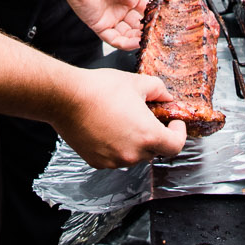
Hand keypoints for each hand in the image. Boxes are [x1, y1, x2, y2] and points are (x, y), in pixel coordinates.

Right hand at [54, 67, 186, 168]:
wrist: (67, 98)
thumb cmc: (100, 89)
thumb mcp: (136, 82)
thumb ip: (158, 90)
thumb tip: (167, 97)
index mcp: (148, 135)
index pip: (175, 146)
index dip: (178, 133)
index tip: (173, 123)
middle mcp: (133, 153)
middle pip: (154, 150)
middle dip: (154, 134)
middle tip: (146, 116)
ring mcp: (114, 161)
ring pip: (134, 154)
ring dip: (134, 141)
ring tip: (122, 119)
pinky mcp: (97, 162)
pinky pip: (115, 157)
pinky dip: (116, 146)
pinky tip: (107, 128)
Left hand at [60, 0, 169, 49]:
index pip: (148, 10)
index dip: (157, 16)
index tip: (168, 22)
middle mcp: (122, 7)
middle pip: (140, 25)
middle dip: (149, 31)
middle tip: (160, 35)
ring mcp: (112, 18)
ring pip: (129, 35)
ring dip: (139, 39)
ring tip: (149, 40)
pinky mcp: (101, 26)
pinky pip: (115, 40)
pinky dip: (125, 44)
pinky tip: (135, 42)